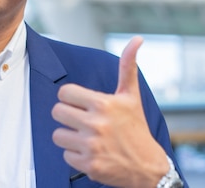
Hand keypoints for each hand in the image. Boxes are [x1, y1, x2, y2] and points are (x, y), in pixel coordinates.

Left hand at [51, 36, 168, 186]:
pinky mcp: (88, 165)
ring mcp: (91, 146)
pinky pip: (65, 155)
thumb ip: (128, 66)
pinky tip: (90, 152)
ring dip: (69, 137)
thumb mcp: (131, 96)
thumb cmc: (136, 128)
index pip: (64, 93)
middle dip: (68, 116)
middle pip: (57, 112)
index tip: (80, 103)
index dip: (70, 98)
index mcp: (103, 103)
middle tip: (82, 120)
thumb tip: (137, 39)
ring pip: (58, 135)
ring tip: (86, 137)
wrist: (147, 165)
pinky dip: (75, 156)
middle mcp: (96, 124)